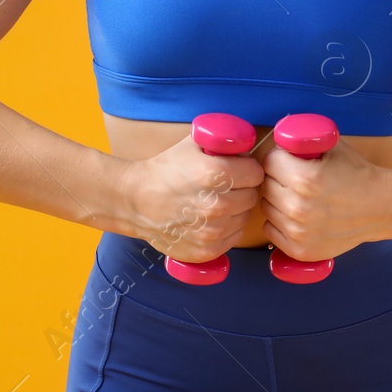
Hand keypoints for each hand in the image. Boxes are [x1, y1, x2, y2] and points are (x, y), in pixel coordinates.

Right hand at [119, 134, 264, 262]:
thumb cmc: (166, 169)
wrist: (135, 201)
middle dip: (242, 189)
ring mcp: (212, 231)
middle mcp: (217, 204)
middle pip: (252, 196)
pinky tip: (210, 220)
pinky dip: (226, 229)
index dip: (247, 170)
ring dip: (235, 210)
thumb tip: (248, 142)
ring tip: (214, 203)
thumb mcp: (194, 143)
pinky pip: (233, 237)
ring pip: (244, 218)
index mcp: (218, 174)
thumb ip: (224, 140)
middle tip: (225, 187)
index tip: (238, 170)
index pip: (256, 174)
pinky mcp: (207, 251)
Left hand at [261, 136, 391, 261]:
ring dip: (277, 200)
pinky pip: (271, 230)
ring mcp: (299, 232)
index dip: (279, 157)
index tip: (289, 160)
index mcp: (306, 178)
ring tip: (298, 196)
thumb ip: (303, 140)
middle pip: (266, 185)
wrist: (380, 207)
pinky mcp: (300, 250)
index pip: (270, 162)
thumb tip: (277, 136)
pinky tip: (297, 215)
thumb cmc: (357, 174)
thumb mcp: (333, 146)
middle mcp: (299, 208)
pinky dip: (279, 222)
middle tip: (294, 177)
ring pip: (266, 208)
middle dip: (277, 177)